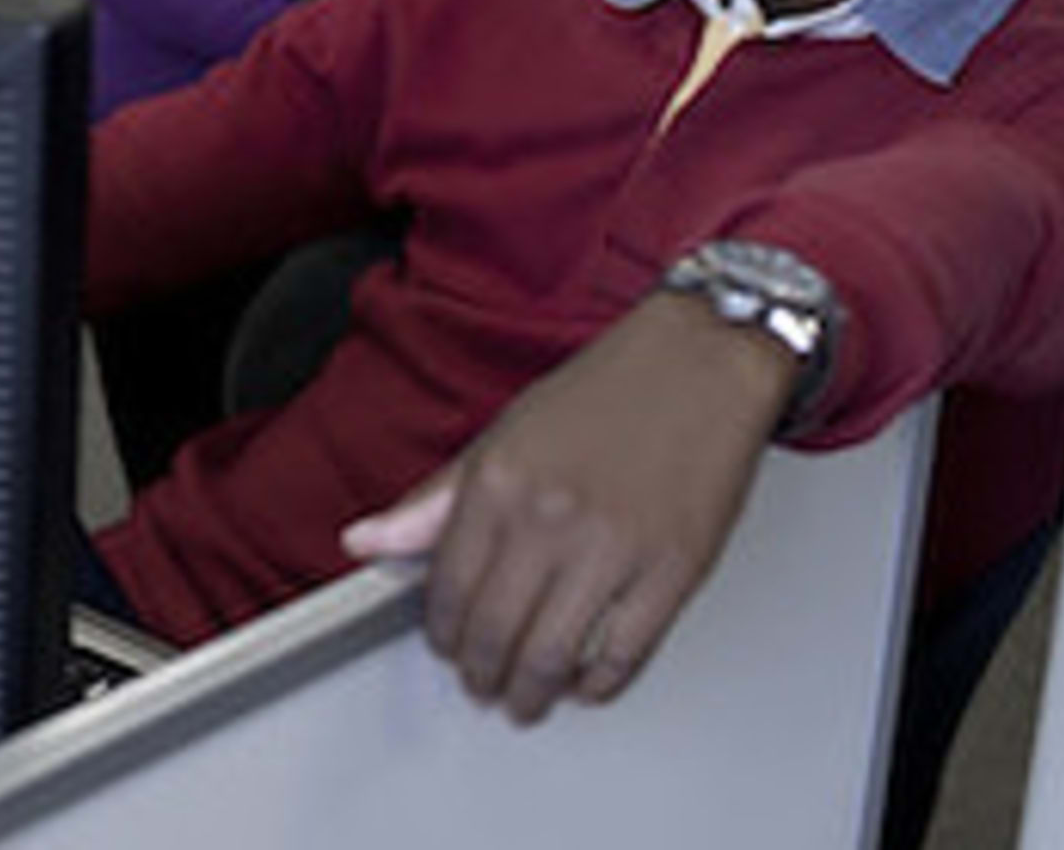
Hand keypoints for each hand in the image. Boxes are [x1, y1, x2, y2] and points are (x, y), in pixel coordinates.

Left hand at [338, 292, 796, 722]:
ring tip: (525, 700)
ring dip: (531, 693)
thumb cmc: (605, 393)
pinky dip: (598, 683)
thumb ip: (434, 501)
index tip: (446, 646)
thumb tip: (364, 541)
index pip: (447, 588)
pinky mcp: (674, 571)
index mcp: (499, 483)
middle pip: (495, 630)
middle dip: (481, 673)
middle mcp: (549, 519)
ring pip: (553, 655)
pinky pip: (625, 654)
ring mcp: (614, 549)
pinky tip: (584, 683)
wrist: (700, 364)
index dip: (441, 632)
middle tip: (482, 685)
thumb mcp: (503, 434)